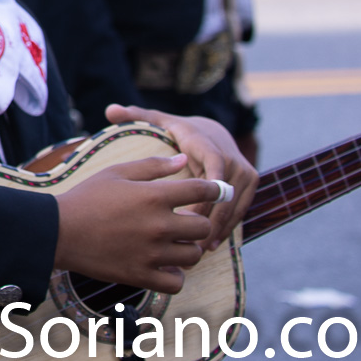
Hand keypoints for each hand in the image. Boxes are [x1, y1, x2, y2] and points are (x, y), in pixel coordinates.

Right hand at [53, 153, 220, 293]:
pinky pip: (177, 282)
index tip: (215, 191)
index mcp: (154, 196)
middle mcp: (159, 226)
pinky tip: (163, 264)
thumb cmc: (87, 198)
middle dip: (198, 221)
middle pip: (203, 227)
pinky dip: (175, 275)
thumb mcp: (117, 173)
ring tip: (172, 243)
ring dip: (187, 248)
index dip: (215, 189)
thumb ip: (153, 166)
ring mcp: (152, 254)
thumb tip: (184, 160)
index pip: (202, 190)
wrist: (59, 231)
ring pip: (193, 255)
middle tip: (184, 221)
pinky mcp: (142, 275)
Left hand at [106, 104, 257, 250]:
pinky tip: (207, 246)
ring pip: (234, 205)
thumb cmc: (178, 131)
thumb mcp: (160, 122)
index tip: (189, 213)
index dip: (206, 188)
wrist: (212, 132)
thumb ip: (137, 117)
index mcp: (207, 143)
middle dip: (208, 218)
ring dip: (218, 229)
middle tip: (188, 241)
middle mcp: (232, 156)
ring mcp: (245, 172)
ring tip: (197, 251)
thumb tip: (110, 109)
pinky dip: (225, 228)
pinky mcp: (250, 185)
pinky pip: (240, 210)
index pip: (213, 164)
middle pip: (225, 192)